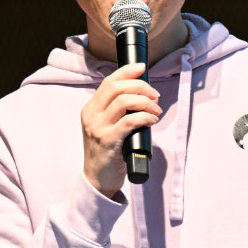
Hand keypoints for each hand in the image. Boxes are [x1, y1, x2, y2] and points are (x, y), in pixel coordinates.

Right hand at [80, 63, 160, 197]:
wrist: (97, 179)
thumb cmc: (107, 153)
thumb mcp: (105, 127)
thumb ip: (116, 111)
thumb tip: (142, 96)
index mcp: (91, 109)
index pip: (108, 82)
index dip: (127, 71)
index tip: (142, 68)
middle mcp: (91, 115)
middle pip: (116, 87)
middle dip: (140, 86)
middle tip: (155, 95)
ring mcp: (98, 128)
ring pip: (123, 101)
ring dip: (145, 102)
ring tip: (156, 109)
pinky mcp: (108, 140)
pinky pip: (129, 121)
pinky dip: (145, 116)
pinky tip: (152, 119)